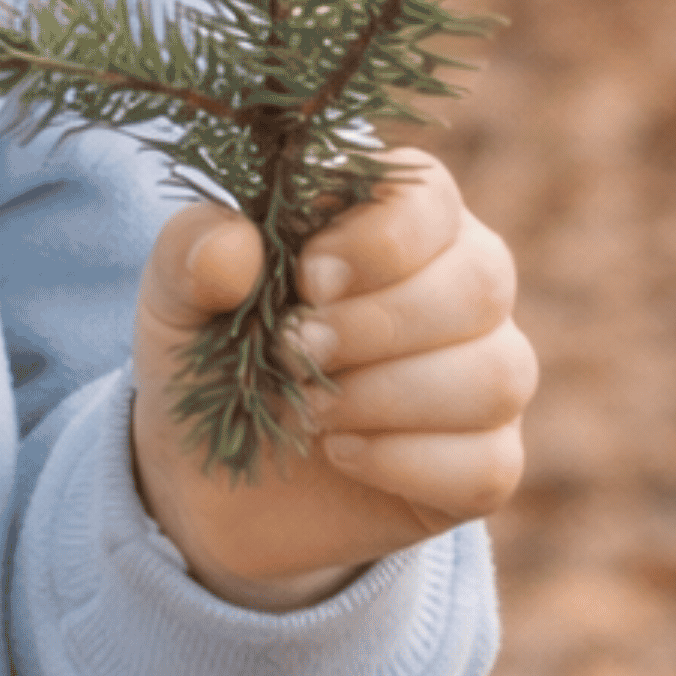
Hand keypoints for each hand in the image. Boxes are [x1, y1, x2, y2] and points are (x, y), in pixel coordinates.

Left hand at [129, 149, 534, 608]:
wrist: (209, 480)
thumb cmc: (209, 360)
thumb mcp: (176, 303)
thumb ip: (191, 255)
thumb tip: (234, 244)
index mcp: (394, 220)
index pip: (429, 194)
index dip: (379, 238)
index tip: (310, 278)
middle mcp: (460, 285)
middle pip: (482, 281)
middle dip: (378, 326)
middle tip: (293, 353)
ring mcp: (485, 374)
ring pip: (498, 373)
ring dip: (386, 397)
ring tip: (306, 410)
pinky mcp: (486, 462)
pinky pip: (489, 462)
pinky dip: (402, 463)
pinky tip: (341, 455)